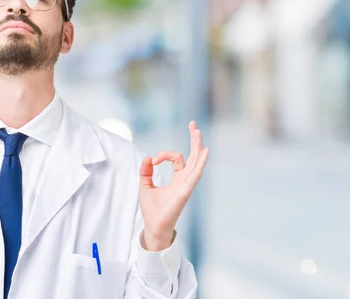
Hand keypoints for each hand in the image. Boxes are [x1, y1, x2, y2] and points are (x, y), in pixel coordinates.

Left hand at [139, 121, 209, 250]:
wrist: (153, 226)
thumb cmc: (152, 209)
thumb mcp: (145, 185)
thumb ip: (146, 171)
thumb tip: (147, 157)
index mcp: (178, 178)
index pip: (177, 158)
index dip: (164, 155)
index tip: (153, 161)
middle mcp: (185, 180)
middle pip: (194, 156)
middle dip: (194, 140)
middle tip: (193, 124)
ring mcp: (187, 185)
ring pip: (196, 162)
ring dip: (197, 146)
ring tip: (197, 131)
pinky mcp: (185, 191)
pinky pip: (195, 175)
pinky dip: (200, 163)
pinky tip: (204, 152)